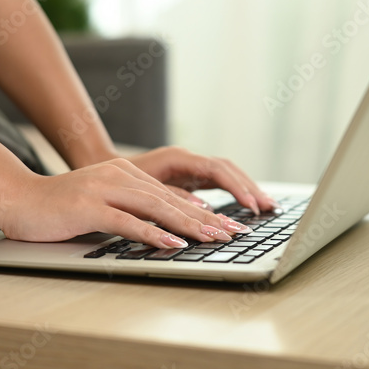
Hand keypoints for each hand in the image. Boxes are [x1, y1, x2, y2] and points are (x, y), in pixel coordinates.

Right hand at [0, 158, 252, 247]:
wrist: (16, 199)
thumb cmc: (57, 208)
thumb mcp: (100, 203)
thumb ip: (130, 209)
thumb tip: (165, 227)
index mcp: (124, 173)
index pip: (171, 194)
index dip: (202, 211)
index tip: (228, 226)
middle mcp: (118, 176)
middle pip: (171, 200)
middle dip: (206, 219)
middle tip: (233, 234)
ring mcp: (104, 189)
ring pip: (156, 208)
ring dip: (189, 225)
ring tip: (214, 239)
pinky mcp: (88, 207)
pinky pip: (128, 221)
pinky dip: (154, 234)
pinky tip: (173, 244)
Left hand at [125, 146, 275, 214]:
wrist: (99, 171)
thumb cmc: (117, 182)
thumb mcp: (141, 192)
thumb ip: (172, 198)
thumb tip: (204, 209)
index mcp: (177, 158)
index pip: (216, 170)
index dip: (236, 187)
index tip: (250, 205)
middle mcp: (187, 159)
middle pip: (228, 169)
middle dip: (249, 188)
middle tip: (269, 207)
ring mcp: (190, 166)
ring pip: (226, 174)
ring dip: (246, 189)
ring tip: (267, 207)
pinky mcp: (189, 176)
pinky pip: (219, 181)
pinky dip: (234, 191)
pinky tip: (247, 205)